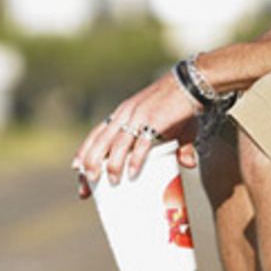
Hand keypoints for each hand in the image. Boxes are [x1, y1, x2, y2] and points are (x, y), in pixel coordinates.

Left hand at [73, 72, 199, 198]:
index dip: (84, 152)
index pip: (96, 134)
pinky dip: (135, 159)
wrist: (194, 83)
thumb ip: (178, 147)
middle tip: (87, 187)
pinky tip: (130, 173)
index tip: (77, 170)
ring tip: (110, 182)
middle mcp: (125, 115)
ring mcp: (139, 117)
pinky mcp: (155, 121)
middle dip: (90, 166)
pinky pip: (141, 144)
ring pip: (117, 145)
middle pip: (100, 142)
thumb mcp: (170, 126)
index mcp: (122, 114)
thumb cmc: (181, 105)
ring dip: (111, 166)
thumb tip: (189, 165)